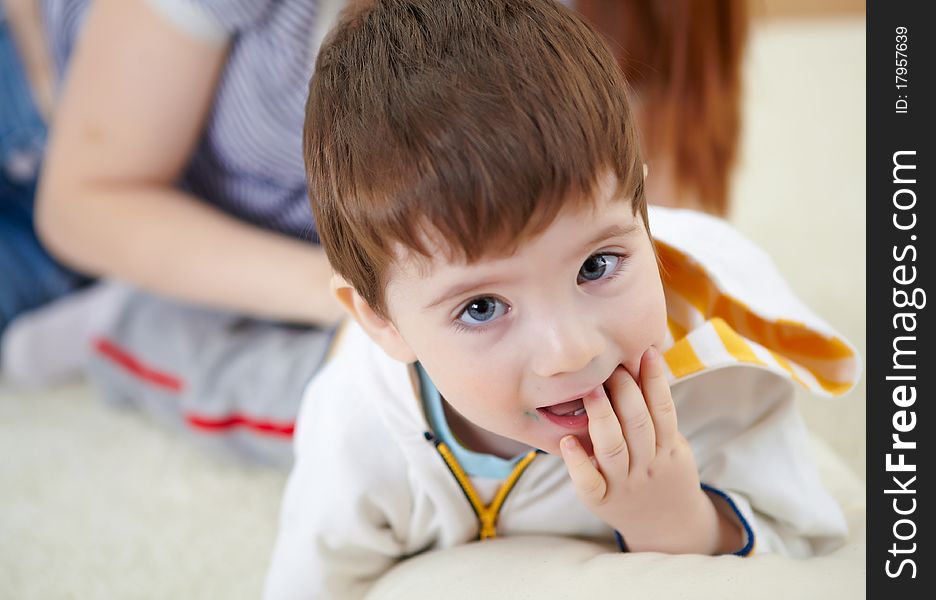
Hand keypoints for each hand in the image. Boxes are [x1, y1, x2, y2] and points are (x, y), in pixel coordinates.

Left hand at [559, 347, 741, 554]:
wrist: (667, 526)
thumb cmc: (663, 472)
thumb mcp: (673, 445)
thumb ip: (659, 416)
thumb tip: (644, 365)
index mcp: (667, 449)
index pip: (663, 410)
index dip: (655, 380)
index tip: (646, 352)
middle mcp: (646, 466)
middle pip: (638, 424)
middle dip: (625, 391)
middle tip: (611, 364)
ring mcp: (623, 484)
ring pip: (613, 449)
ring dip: (601, 416)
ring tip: (589, 388)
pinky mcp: (600, 500)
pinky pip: (589, 482)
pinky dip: (578, 462)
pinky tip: (566, 441)